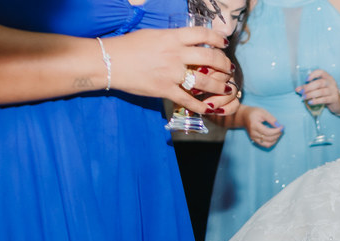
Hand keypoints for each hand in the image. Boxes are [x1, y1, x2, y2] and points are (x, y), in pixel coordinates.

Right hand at [103, 27, 237, 115]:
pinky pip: (189, 100)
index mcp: (172, 37)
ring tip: (226, 88)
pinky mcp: (165, 90)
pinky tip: (208, 108)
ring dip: (219, 85)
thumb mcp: (153, 35)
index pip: (202, 34)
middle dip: (224, 64)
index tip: (224, 44)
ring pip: (205, 80)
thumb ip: (172, 39)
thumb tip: (187, 41)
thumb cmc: (128, 46)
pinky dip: (201, 106)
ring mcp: (171, 73)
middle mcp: (175, 54)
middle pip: (210, 57)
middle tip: (229, 69)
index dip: (217, 39)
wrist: (109, 61)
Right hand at [245, 106, 282, 147]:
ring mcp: (253, 138)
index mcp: (254, 125)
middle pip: (268, 138)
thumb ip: (271, 119)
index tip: (282, 127)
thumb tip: (279, 126)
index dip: (276, 131)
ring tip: (278, 133)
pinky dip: (272, 142)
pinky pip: (265, 145)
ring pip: (268, 144)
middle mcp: (253, 133)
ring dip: (275, 139)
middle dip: (277, 134)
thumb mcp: (263, 112)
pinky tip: (274, 136)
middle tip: (282, 129)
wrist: (244, 117)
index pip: (267, 132)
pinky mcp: (255, 140)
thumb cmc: (254, 113)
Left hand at [299, 69, 339, 110]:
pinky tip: (310, 102)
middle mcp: (331, 83)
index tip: (306, 80)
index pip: (321, 72)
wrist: (339, 102)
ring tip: (304, 98)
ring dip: (311, 94)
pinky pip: (324, 99)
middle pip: (320, 83)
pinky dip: (316, 101)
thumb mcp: (319, 88)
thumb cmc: (327, 93)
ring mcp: (333, 91)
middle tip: (302, 92)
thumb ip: (308, 88)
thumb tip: (297, 90)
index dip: (313, 75)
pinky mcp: (334, 99)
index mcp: (327, 77)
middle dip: (309, 87)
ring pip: (321, 91)